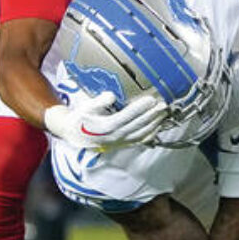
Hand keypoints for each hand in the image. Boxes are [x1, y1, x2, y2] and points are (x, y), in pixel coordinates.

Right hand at [44, 92, 166, 148]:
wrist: (74, 135)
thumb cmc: (80, 119)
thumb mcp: (84, 108)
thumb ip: (98, 102)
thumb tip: (111, 96)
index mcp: (106, 126)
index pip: (127, 116)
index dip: (140, 108)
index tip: (151, 99)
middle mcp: (115, 136)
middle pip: (138, 124)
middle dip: (152, 114)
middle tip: (164, 105)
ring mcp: (121, 141)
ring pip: (142, 133)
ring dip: (155, 123)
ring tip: (164, 113)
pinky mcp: (123, 144)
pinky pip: (140, 140)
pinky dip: (151, 133)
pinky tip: (158, 126)